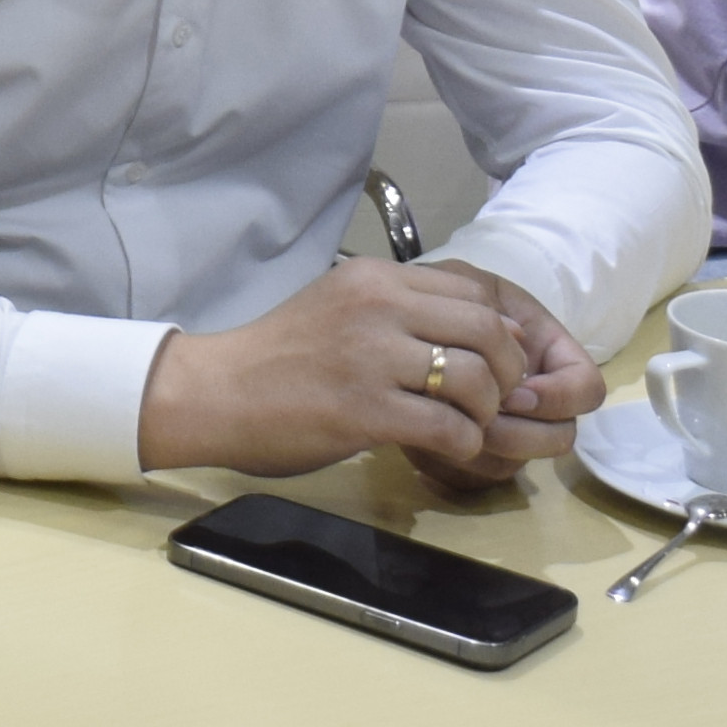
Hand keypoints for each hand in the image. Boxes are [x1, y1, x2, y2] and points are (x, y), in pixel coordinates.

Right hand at [143, 256, 594, 480]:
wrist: (216, 392)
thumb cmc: (278, 357)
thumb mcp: (341, 308)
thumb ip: (401, 311)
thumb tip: (478, 330)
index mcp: (376, 278)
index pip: (474, 289)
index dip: (504, 330)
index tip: (501, 362)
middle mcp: (378, 306)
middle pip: (488, 330)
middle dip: (510, 372)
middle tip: (498, 400)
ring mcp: (371, 357)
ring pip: (476, 378)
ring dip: (487, 411)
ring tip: (470, 426)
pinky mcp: (364, 409)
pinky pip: (447, 426)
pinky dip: (463, 443)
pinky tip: (449, 448)